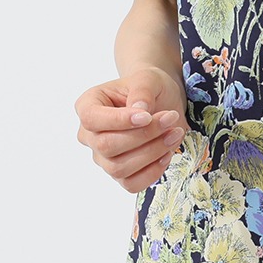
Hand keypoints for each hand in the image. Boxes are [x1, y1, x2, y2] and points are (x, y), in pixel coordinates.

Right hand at [74, 65, 189, 193]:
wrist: (161, 102)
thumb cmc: (149, 88)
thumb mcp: (148, 78)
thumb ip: (142, 90)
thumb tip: (139, 110)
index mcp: (88, 106)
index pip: (91, 119)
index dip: (119, 121)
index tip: (147, 115)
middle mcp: (89, 135)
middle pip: (107, 146)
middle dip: (143, 135)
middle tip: (170, 119)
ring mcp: (102, 157)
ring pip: (119, 168)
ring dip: (152, 152)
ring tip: (174, 133)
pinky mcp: (119, 174)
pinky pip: (131, 184)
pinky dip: (152, 172)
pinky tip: (167, 153)